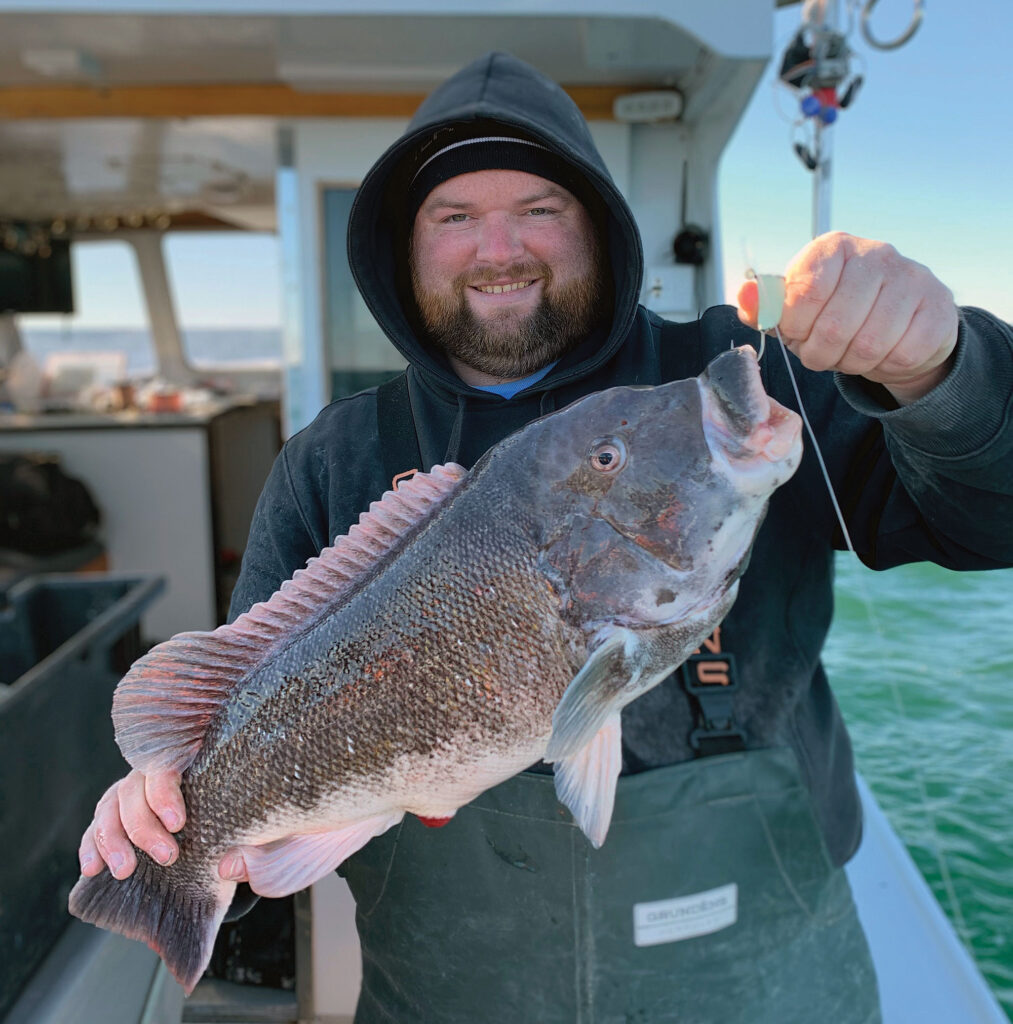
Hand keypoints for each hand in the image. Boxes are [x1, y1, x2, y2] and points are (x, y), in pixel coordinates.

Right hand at [79, 769, 251, 883]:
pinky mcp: (120, 816)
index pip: (170, 766)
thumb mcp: (270, 837)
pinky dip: (91, 846)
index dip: (167, 793)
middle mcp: (161, 773)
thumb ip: (256, 850)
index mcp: (198, 763)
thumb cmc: (260, 831)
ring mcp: (137, 793)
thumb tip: (229, 865)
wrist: (251, 836)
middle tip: (165, 857)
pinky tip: (92, 869)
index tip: (178, 824)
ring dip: (113, 839)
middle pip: (136, 788)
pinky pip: (96, 826)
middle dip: (144, 825)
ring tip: (125, 871)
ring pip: (111, 806)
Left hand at [737, 232, 958, 404]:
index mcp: (833, 248)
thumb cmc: (836, 313)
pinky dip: (883, 367)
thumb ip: (767, 306)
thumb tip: (743, 297)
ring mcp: (913, 278)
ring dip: (850, 363)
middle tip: (821, 353)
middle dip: (820, 353)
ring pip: (869, 345)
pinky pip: (901, 355)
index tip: (796, 333)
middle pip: (835, 326)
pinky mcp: (938, 308)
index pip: (806, 292)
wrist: (899, 324)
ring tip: (848, 353)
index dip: (794, 326)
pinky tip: (881, 353)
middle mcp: (876, 254)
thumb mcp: (795, 309)